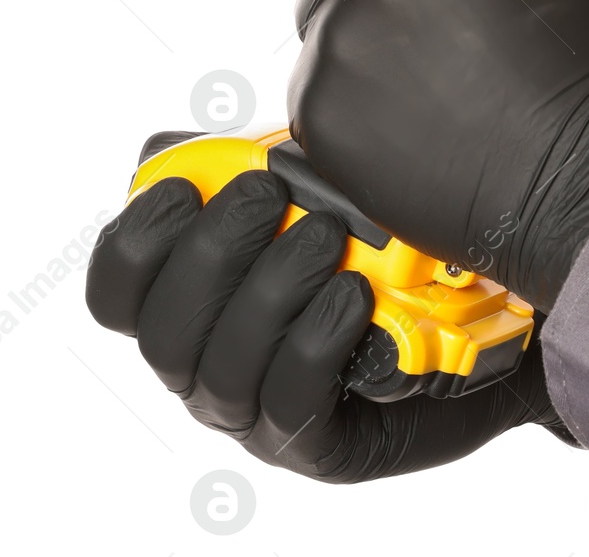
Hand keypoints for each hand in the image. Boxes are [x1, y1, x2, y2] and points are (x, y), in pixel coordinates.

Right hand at [85, 151, 566, 480]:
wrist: (472, 320)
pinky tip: (352, 294)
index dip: (134, 243)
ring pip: (227, 367)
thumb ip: (235, 167)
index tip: (181, 188)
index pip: (115, 295)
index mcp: (189, 303)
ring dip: (271, 290)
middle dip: (210, 254)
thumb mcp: (300, 192)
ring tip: (324, 235)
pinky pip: (293, 402)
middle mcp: (207, 366)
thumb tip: (165, 144)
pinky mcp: (315, 445)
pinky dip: (316, 340)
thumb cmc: (369, 251)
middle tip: (264, 194)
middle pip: (165, 331)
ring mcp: (256, 415)